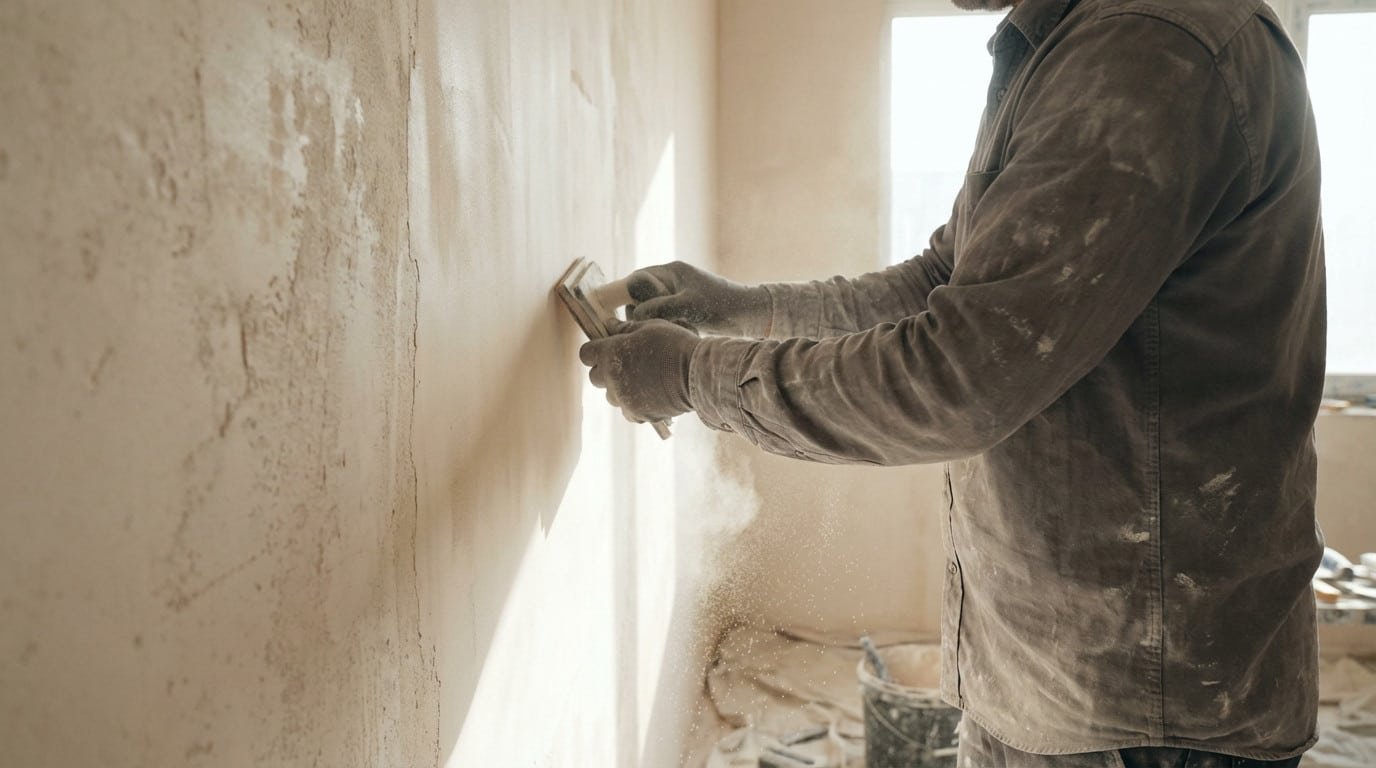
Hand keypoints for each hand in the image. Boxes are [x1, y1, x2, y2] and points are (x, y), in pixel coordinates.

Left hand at [579, 320, 699, 422]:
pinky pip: (627, 410)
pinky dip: (634, 404)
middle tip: (627, 364)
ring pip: (611, 396)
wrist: (697, 374)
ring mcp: (623, 398)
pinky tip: (651, 394)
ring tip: (643, 380)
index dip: (595, 351)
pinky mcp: (637, 413)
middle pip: (595, 377)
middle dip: (606, 370)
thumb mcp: (651, 327)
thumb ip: (626, 328)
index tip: (606, 349)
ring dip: (620, 389)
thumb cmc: (675, 344)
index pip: (586, 354)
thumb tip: (609, 325)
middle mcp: (612, 378)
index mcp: (611, 353)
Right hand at [626, 261, 770, 337]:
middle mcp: (670, 281)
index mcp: (670, 271)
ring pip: (650, 311)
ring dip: (654, 323)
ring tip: (669, 331)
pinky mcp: (682, 310)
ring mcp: (675, 296)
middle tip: (649, 328)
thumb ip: (660, 307)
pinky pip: (662, 319)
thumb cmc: (722, 305)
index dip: (626, 297)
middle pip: (639, 297)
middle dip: (640, 314)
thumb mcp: (689, 305)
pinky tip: (678, 334)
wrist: (750, 314)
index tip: (625, 316)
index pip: (635, 280)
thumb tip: (635, 315)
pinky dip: (665, 328)